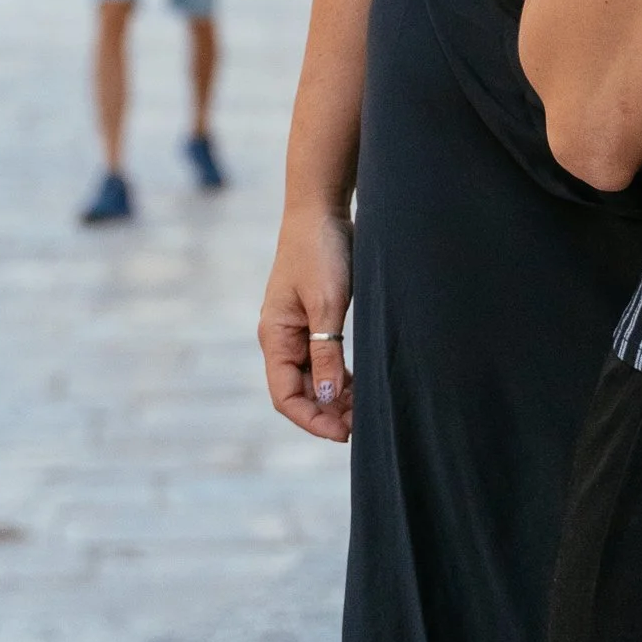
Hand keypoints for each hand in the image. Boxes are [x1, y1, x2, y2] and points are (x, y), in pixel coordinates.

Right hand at [259, 205, 354, 440]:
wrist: (321, 208)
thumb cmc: (320, 251)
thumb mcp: (327, 303)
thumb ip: (327, 352)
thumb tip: (329, 399)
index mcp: (276, 336)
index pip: (285, 396)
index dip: (312, 419)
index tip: (343, 433)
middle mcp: (282, 337)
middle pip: (300, 391)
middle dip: (327, 412)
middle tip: (362, 424)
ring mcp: (297, 328)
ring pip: (314, 377)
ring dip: (336, 396)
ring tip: (366, 408)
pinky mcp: (314, 318)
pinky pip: (323, 358)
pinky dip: (340, 375)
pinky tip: (360, 384)